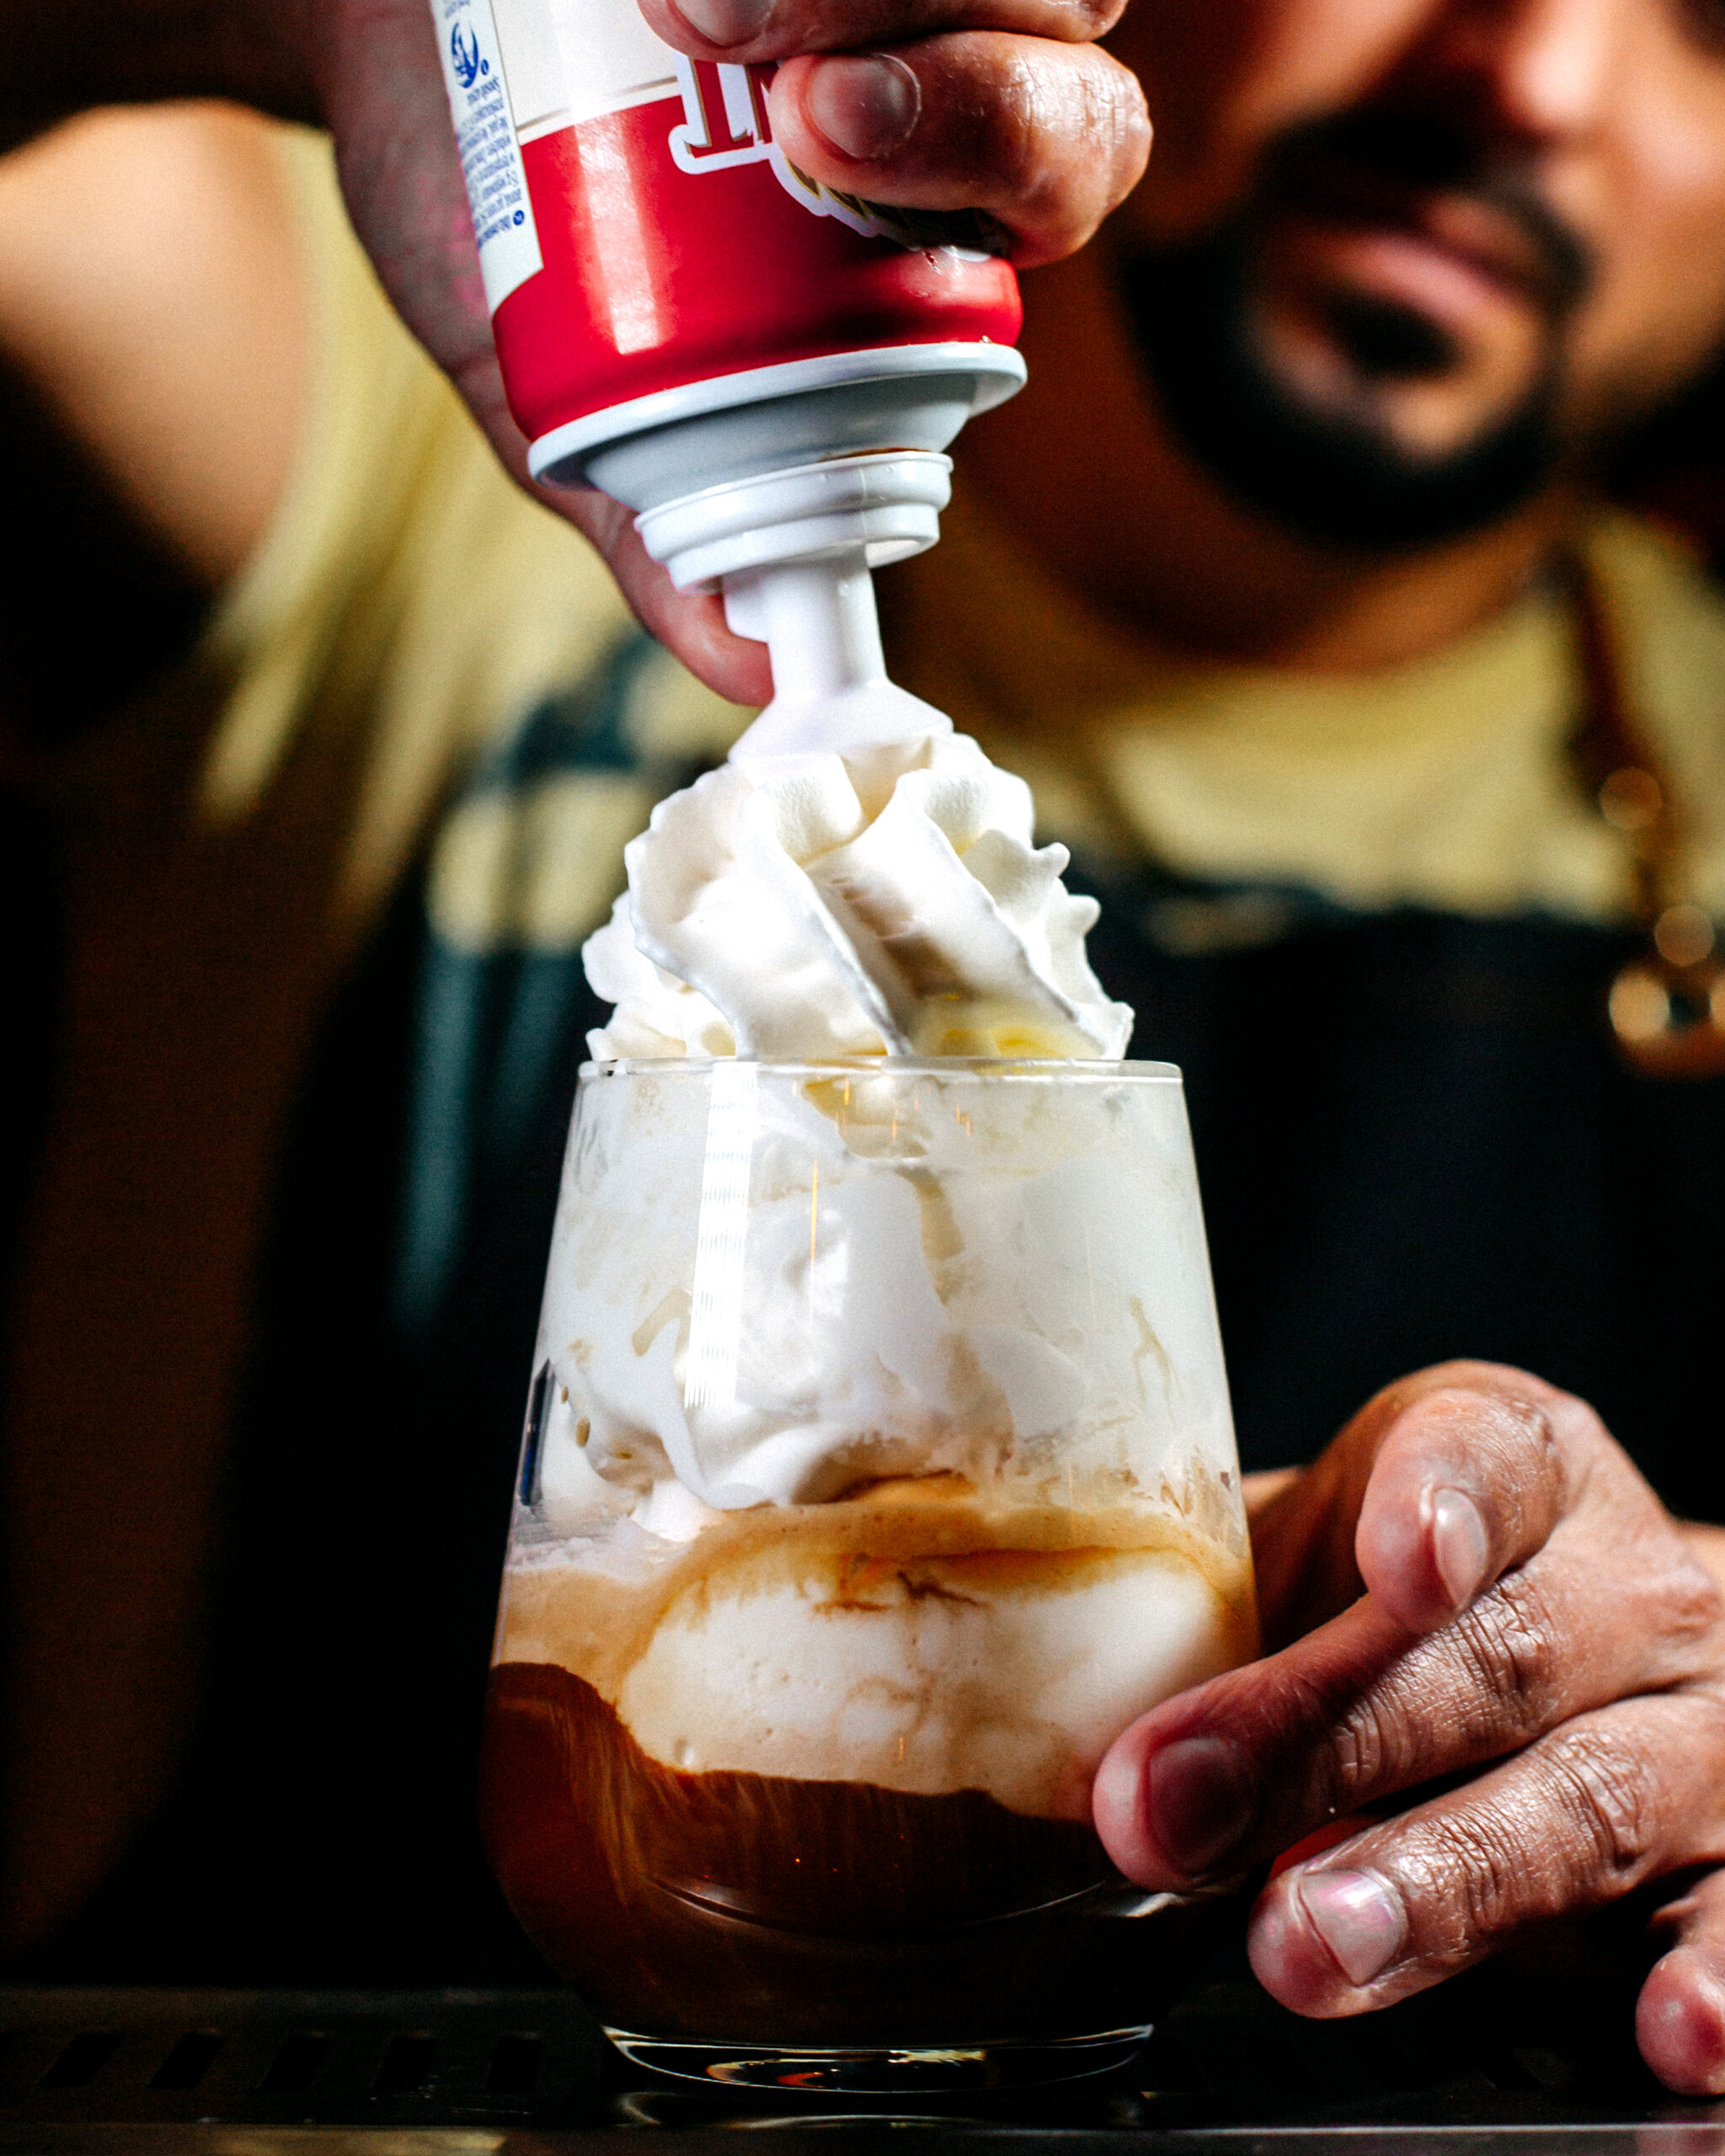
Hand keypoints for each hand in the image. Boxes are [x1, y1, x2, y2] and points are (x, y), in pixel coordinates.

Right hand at [24, 0, 1143, 700]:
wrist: (359, 20)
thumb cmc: (483, 195)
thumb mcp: (571, 388)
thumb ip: (670, 520)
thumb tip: (758, 674)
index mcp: (931, 201)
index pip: (1063, 168)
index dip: (999, 149)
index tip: (831, 143)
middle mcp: (959, 40)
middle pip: (1072, 45)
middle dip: (957, 66)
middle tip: (788, 90)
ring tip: (688, 5)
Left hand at [1092, 1362, 1724, 2094]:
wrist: (1617, 1662)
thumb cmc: (1420, 1607)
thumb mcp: (1327, 1562)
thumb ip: (1223, 1610)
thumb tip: (1040, 1725)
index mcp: (1523, 1467)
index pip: (1484, 1458)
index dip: (1437, 1504)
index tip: (1392, 1564)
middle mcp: (1629, 1587)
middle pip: (1493, 1657)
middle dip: (1322, 1742)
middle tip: (1175, 1816)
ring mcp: (1703, 1730)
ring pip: (1587, 1799)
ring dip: (1442, 1880)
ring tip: (1308, 1940)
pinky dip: (1713, 1989)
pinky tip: (1670, 2042)